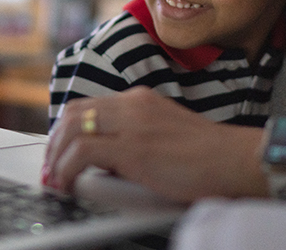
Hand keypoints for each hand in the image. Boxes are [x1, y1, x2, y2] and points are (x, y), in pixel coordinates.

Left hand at [43, 86, 265, 202]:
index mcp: (141, 101)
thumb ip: (136, 139)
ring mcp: (133, 124)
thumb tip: (105, 160)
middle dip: (54, 142)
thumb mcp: (164, 136)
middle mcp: (133, 105)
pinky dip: (66, 169)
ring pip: (72, 127)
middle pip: (74, 112)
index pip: (88, 105)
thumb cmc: (208, 157)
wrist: (235, 160)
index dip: (66, 130)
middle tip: (50, 168)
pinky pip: (82, 152)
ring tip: (56, 179)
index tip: (59, 152)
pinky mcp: (134, 148)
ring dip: (55, 156)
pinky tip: (67, 184)